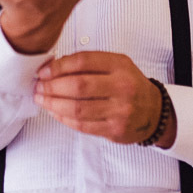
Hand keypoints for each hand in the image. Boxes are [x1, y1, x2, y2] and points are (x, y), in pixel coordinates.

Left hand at [33, 51, 175, 146]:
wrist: (153, 110)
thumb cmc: (128, 85)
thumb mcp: (115, 65)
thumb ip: (88, 63)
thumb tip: (53, 67)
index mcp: (120, 65)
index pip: (83, 62)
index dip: (58, 66)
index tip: (43, 71)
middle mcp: (122, 87)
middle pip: (78, 86)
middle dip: (52, 87)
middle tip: (39, 87)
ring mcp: (119, 110)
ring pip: (78, 108)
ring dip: (53, 104)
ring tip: (42, 99)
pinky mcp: (114, 129)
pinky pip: (82, 125)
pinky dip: (64, 118)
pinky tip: (55, 112)